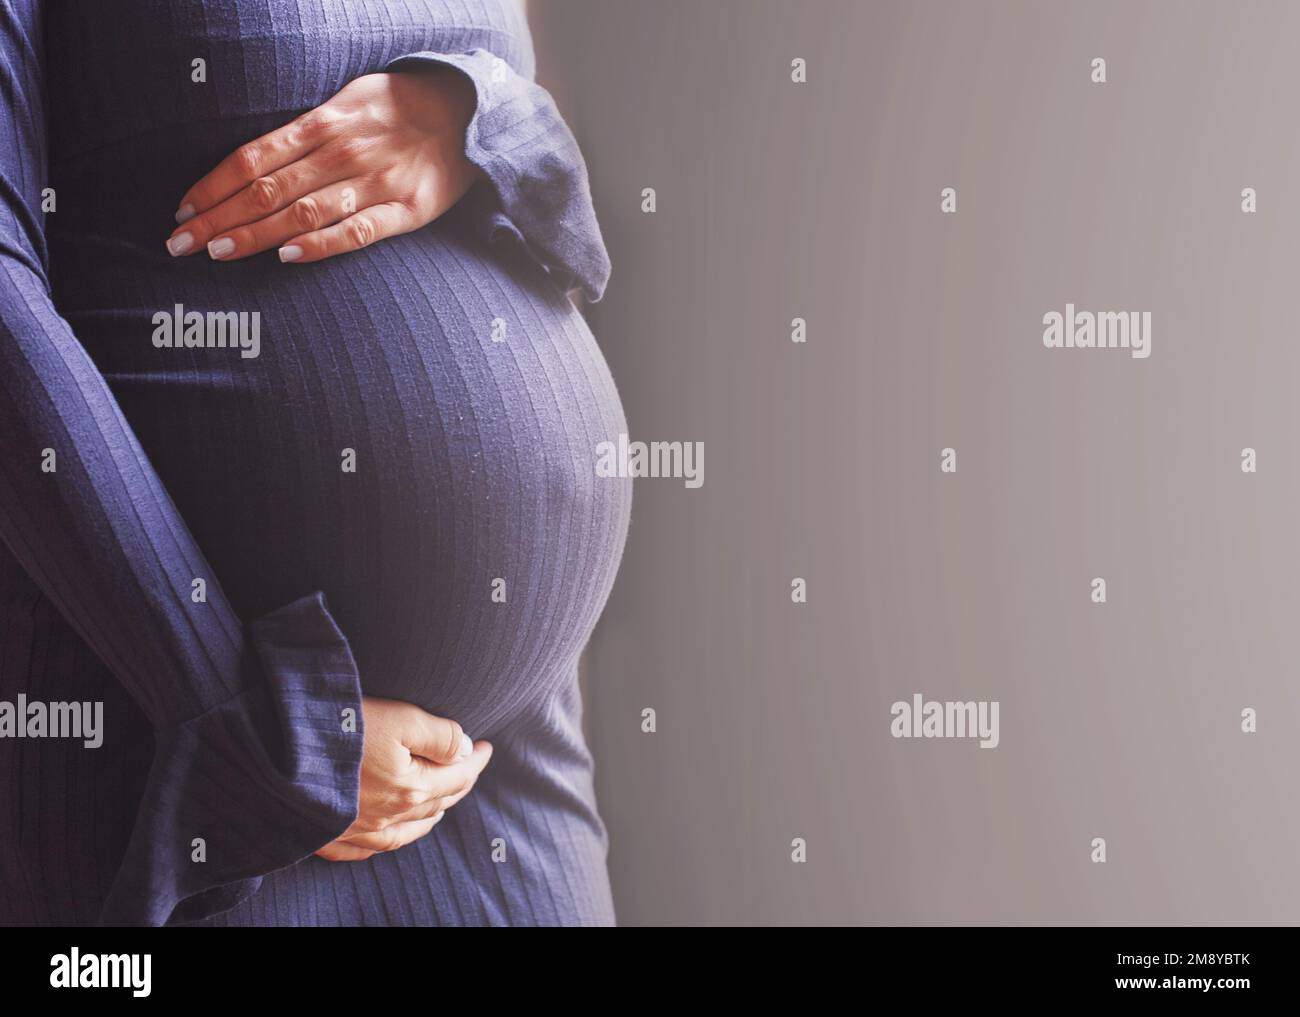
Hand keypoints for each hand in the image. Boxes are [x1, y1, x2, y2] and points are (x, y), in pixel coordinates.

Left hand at [166, 67, 481, 264]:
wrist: (468, 112)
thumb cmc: (399, 109)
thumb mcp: (347, 102)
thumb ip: (305, 135)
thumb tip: (253, 167)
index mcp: (323, 124)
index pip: (252, 159)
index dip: (212, 186)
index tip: (182, 211)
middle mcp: (342, 153)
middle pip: (266, 190)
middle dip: (218, 218)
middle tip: (179, 244)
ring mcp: (375, 182)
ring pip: (303, 212)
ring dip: (255, 234)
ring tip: (217, 253)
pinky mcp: (407, 210)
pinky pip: (358, 232)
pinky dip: (321, 244)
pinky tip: (287, 256)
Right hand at [315, 695, 492, 861]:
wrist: (273, 756)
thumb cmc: (339, 730)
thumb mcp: (399, 717)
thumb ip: (439, 735)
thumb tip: (465, 750)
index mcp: (410, 788)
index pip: (457, 775)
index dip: (476, 760)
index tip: (488, 746)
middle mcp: (388, 816)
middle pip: (436, 804)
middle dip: (459, 784)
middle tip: (471, 766)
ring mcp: (357, 830)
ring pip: (406, 831)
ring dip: (429, 816)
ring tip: (441, 803)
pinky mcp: (328, 834)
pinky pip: (365, 849)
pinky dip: (385, 843)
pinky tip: (388, 836)